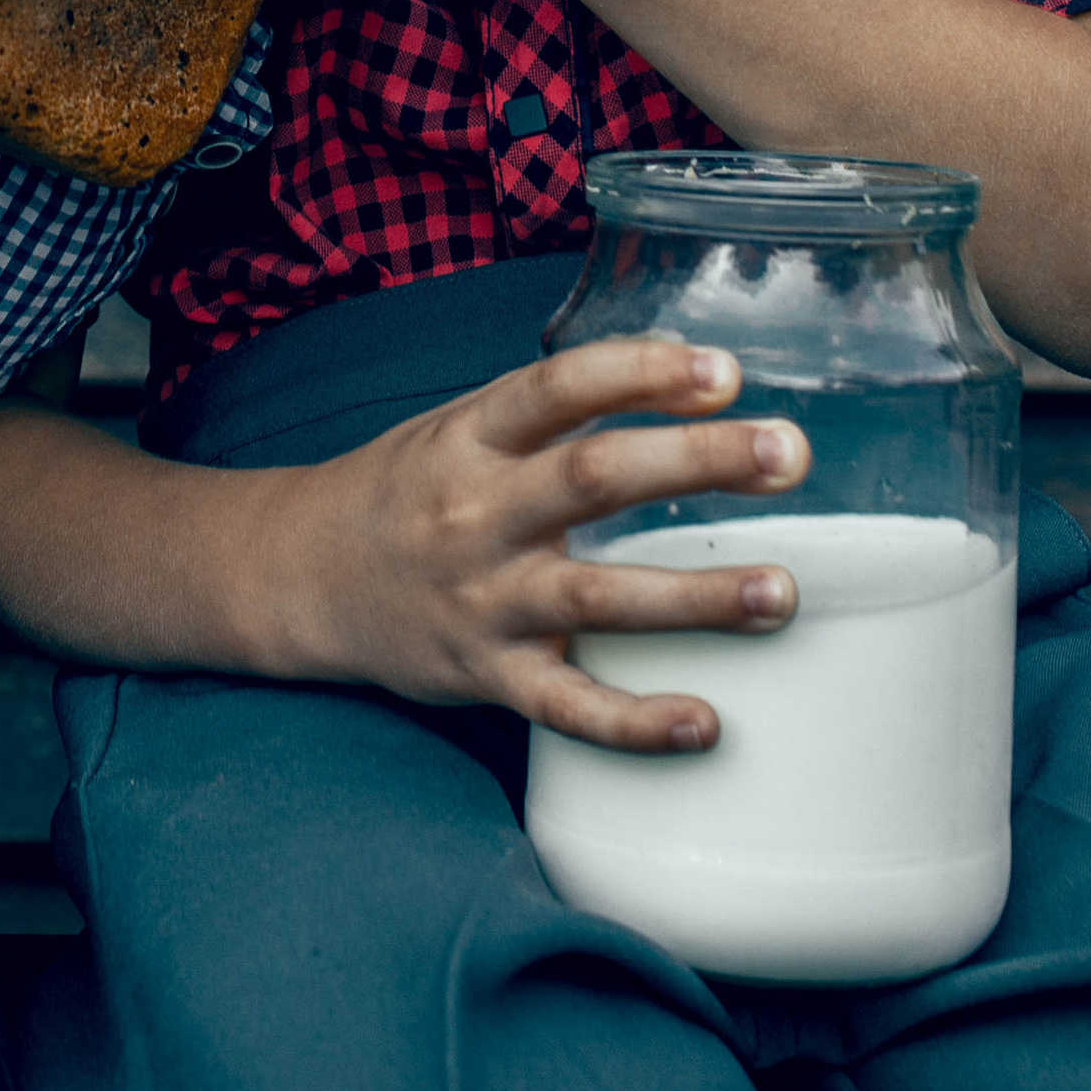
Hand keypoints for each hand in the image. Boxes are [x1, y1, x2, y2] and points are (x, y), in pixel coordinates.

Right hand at [250, 333, 810, 749]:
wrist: (301, 577)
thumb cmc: (410, 490)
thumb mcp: (464, 425)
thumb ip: (558, 407)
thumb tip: (694, 370)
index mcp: (473, 437)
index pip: (558, 388)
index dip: (641, 373)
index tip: (724, 368)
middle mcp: (477, 513)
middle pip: (592, 479)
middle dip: (697, 461)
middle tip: (789, 452)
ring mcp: (482, 600)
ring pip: (596, 598)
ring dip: (696, 597)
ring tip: (781, 592)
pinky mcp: (486, 676)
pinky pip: (566, 707)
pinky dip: (634, 721)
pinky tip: (705, 722)